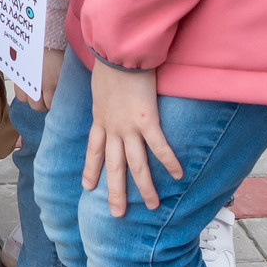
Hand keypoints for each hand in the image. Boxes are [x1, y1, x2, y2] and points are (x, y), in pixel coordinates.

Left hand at [81, 62, 182, 216]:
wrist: (116, 52)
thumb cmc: (109, 62)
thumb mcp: (99, 85)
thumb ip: (105, 97)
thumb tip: (107, 97)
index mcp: (100, 119)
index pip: (93, 150)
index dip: (91, 170)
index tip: (88, 187)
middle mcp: (112, 128)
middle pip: (113, 166)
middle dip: (115, 192)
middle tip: (117, 214)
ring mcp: (128, 127)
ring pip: (135, 164)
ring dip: (144, 187)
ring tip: (153, 205)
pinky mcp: (146, 120)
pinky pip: (159, 147)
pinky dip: (169, 162)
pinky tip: (178, 175)